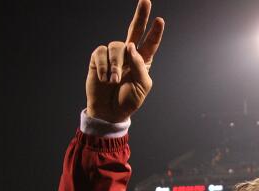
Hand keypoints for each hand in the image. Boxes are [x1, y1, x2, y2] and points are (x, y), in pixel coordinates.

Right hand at [86, 0, 164, 122]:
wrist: (109, 112)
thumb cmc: (128, 101)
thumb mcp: (142, 86)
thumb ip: (140, 65)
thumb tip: (131, 46)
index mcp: (142, 61)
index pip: (150, 43)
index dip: (155, 32)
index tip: (160, 20)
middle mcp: (128, 55)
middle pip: (134, 30)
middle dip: (140, 15)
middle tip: (145, 1)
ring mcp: (113, 55)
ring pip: (116, 46)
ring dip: (115, 65)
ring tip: (113, 81)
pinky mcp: (98, 58)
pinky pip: (101, 52)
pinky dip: (104, 66)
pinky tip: (104, 79)